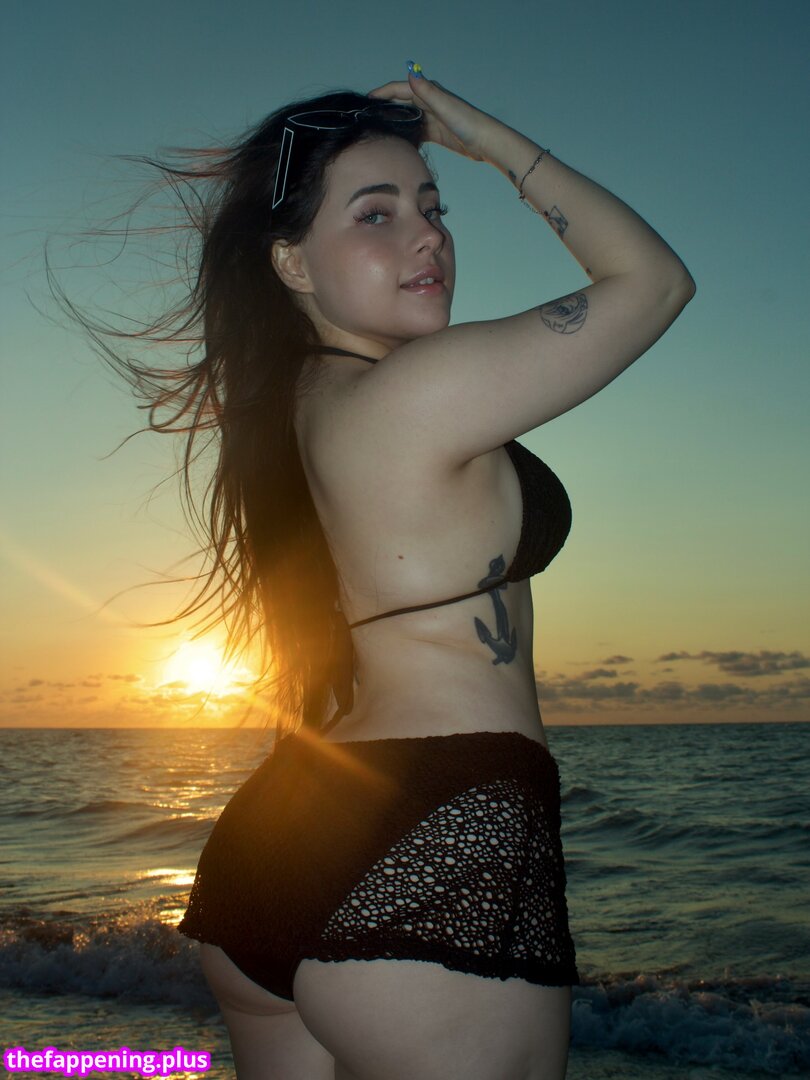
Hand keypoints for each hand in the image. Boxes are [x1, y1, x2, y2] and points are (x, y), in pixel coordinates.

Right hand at [367, 70, 499, 162]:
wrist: (485, 142)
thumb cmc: (467, 122)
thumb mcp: (445, 106)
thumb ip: (427, 91)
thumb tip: (410, 72)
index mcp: (429, 92)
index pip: (399, 89)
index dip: (382, 93)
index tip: (366, 100)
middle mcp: (429, 102)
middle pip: (400, 103)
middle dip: (384, 107)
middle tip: (367, 117)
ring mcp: (431, 117)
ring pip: (406, 118)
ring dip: (394, 123)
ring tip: (378, 131)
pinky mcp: (435, 132)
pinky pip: (415, 132)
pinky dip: (406, 136)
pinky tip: (397, 144)